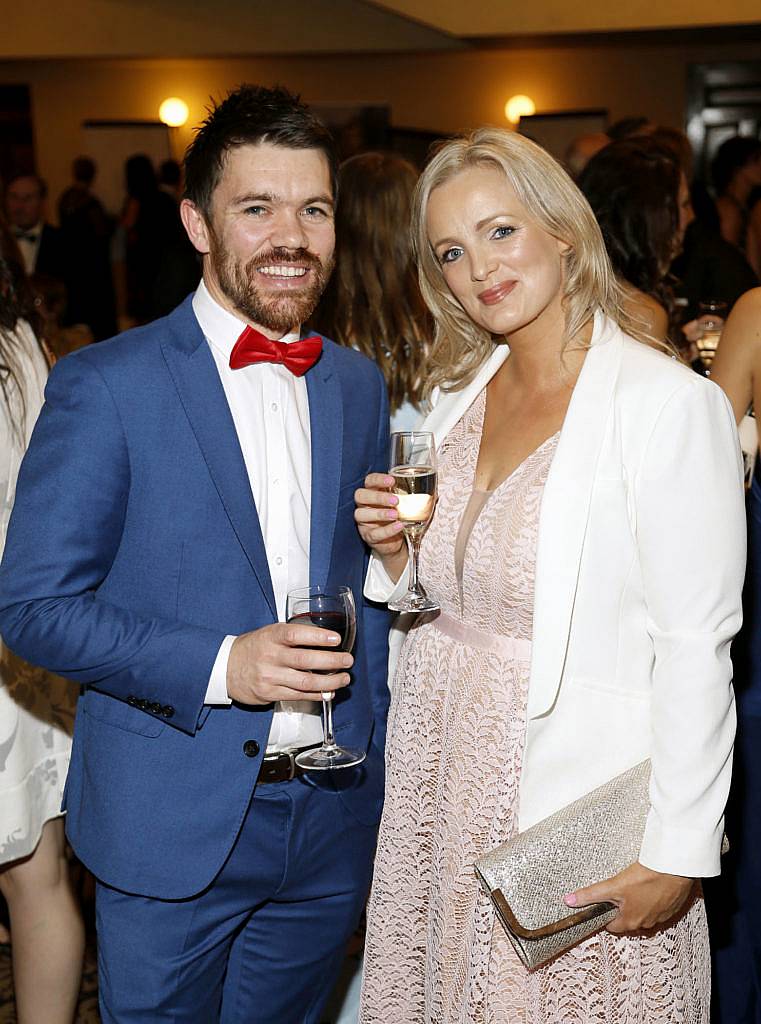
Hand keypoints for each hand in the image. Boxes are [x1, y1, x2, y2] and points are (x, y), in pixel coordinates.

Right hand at [226, 623, 352, 705]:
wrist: (225, 668)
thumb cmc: (252, 648)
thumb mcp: (269, 633)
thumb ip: (292, 636)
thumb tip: (324, 638)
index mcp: (271, 637)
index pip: (296, 635)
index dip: (318, 636)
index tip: (336, 639)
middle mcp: (271, 656)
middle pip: (306, 660)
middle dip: (332, 661)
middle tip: (347, 660)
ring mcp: (270, 677)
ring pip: (305, 682)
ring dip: (329, 682)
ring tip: (343, 678)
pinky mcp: (270, 693)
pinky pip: (298, 695)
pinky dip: (317, 695)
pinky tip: (328, 692)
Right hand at [354, 472, 406, 577]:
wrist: (397, 542)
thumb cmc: (400, 517)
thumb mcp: (406, 504)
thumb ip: (414, 495)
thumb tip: (434, 490)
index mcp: (373, 493)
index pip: (369, 481)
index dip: (378, 479)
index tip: (392, 480)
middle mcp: (364, 506)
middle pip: (360, 496)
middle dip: (377, 496)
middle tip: (395, 500)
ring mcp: (364, 522)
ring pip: (361, 515)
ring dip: (380, 513)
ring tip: (396, 514)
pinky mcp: (368, 536)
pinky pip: (374, 533)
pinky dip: (387, 529)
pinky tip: (399, 526)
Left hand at [564, 861, 694, 934]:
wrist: (675, 869)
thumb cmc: (647, 878)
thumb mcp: (613, 886)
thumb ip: (591, 895)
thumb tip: (569, 900)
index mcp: (630, 922)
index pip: (611, 926)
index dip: (603, 914)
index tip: (602, 904)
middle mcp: (645, 923)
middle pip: (626, 919)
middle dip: (620, 907)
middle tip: (618, 890)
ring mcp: (660, 916)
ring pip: (643, 912)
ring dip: (637, 902)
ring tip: (635, 885)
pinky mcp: (671, 907)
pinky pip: (657, 906)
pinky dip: (652, 898)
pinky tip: (650, 885)